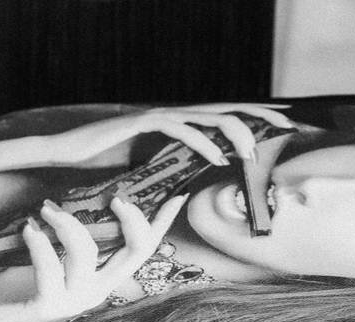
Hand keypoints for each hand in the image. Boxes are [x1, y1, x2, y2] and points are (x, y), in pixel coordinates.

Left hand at [22, 194, 186, 321]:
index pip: (143, 249)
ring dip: (68, 224)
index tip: (177, 196)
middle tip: (115, 197)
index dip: (161, 224)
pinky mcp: (47, 306)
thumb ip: (73, 234)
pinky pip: (50, 268)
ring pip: (86, 256)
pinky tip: (29, 228)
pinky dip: (40, 243)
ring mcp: (74, 301)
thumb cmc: (19, 280)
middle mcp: (96, 291)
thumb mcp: (53, 252)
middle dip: (131, 222)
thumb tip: (83, 192)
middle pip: (132, 255)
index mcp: (103, 277)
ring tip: (46, 208)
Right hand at [48, 103, 295, 166]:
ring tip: (254, 149)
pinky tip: (217, 156)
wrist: (66, 152)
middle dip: (260, 117)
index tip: (285, 120)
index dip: (256, 115)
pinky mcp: (142, 123)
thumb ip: (173, 165)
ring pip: (207, 117)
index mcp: (179, 123)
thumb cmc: (105, 160)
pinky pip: (179, 129)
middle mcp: (173, 115)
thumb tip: (196, 179)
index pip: (224, 116)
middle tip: (288, 125)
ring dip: (234, 133)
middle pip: (225, 110)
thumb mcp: (149, 165)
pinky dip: (201, 143)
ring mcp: (158, 116)